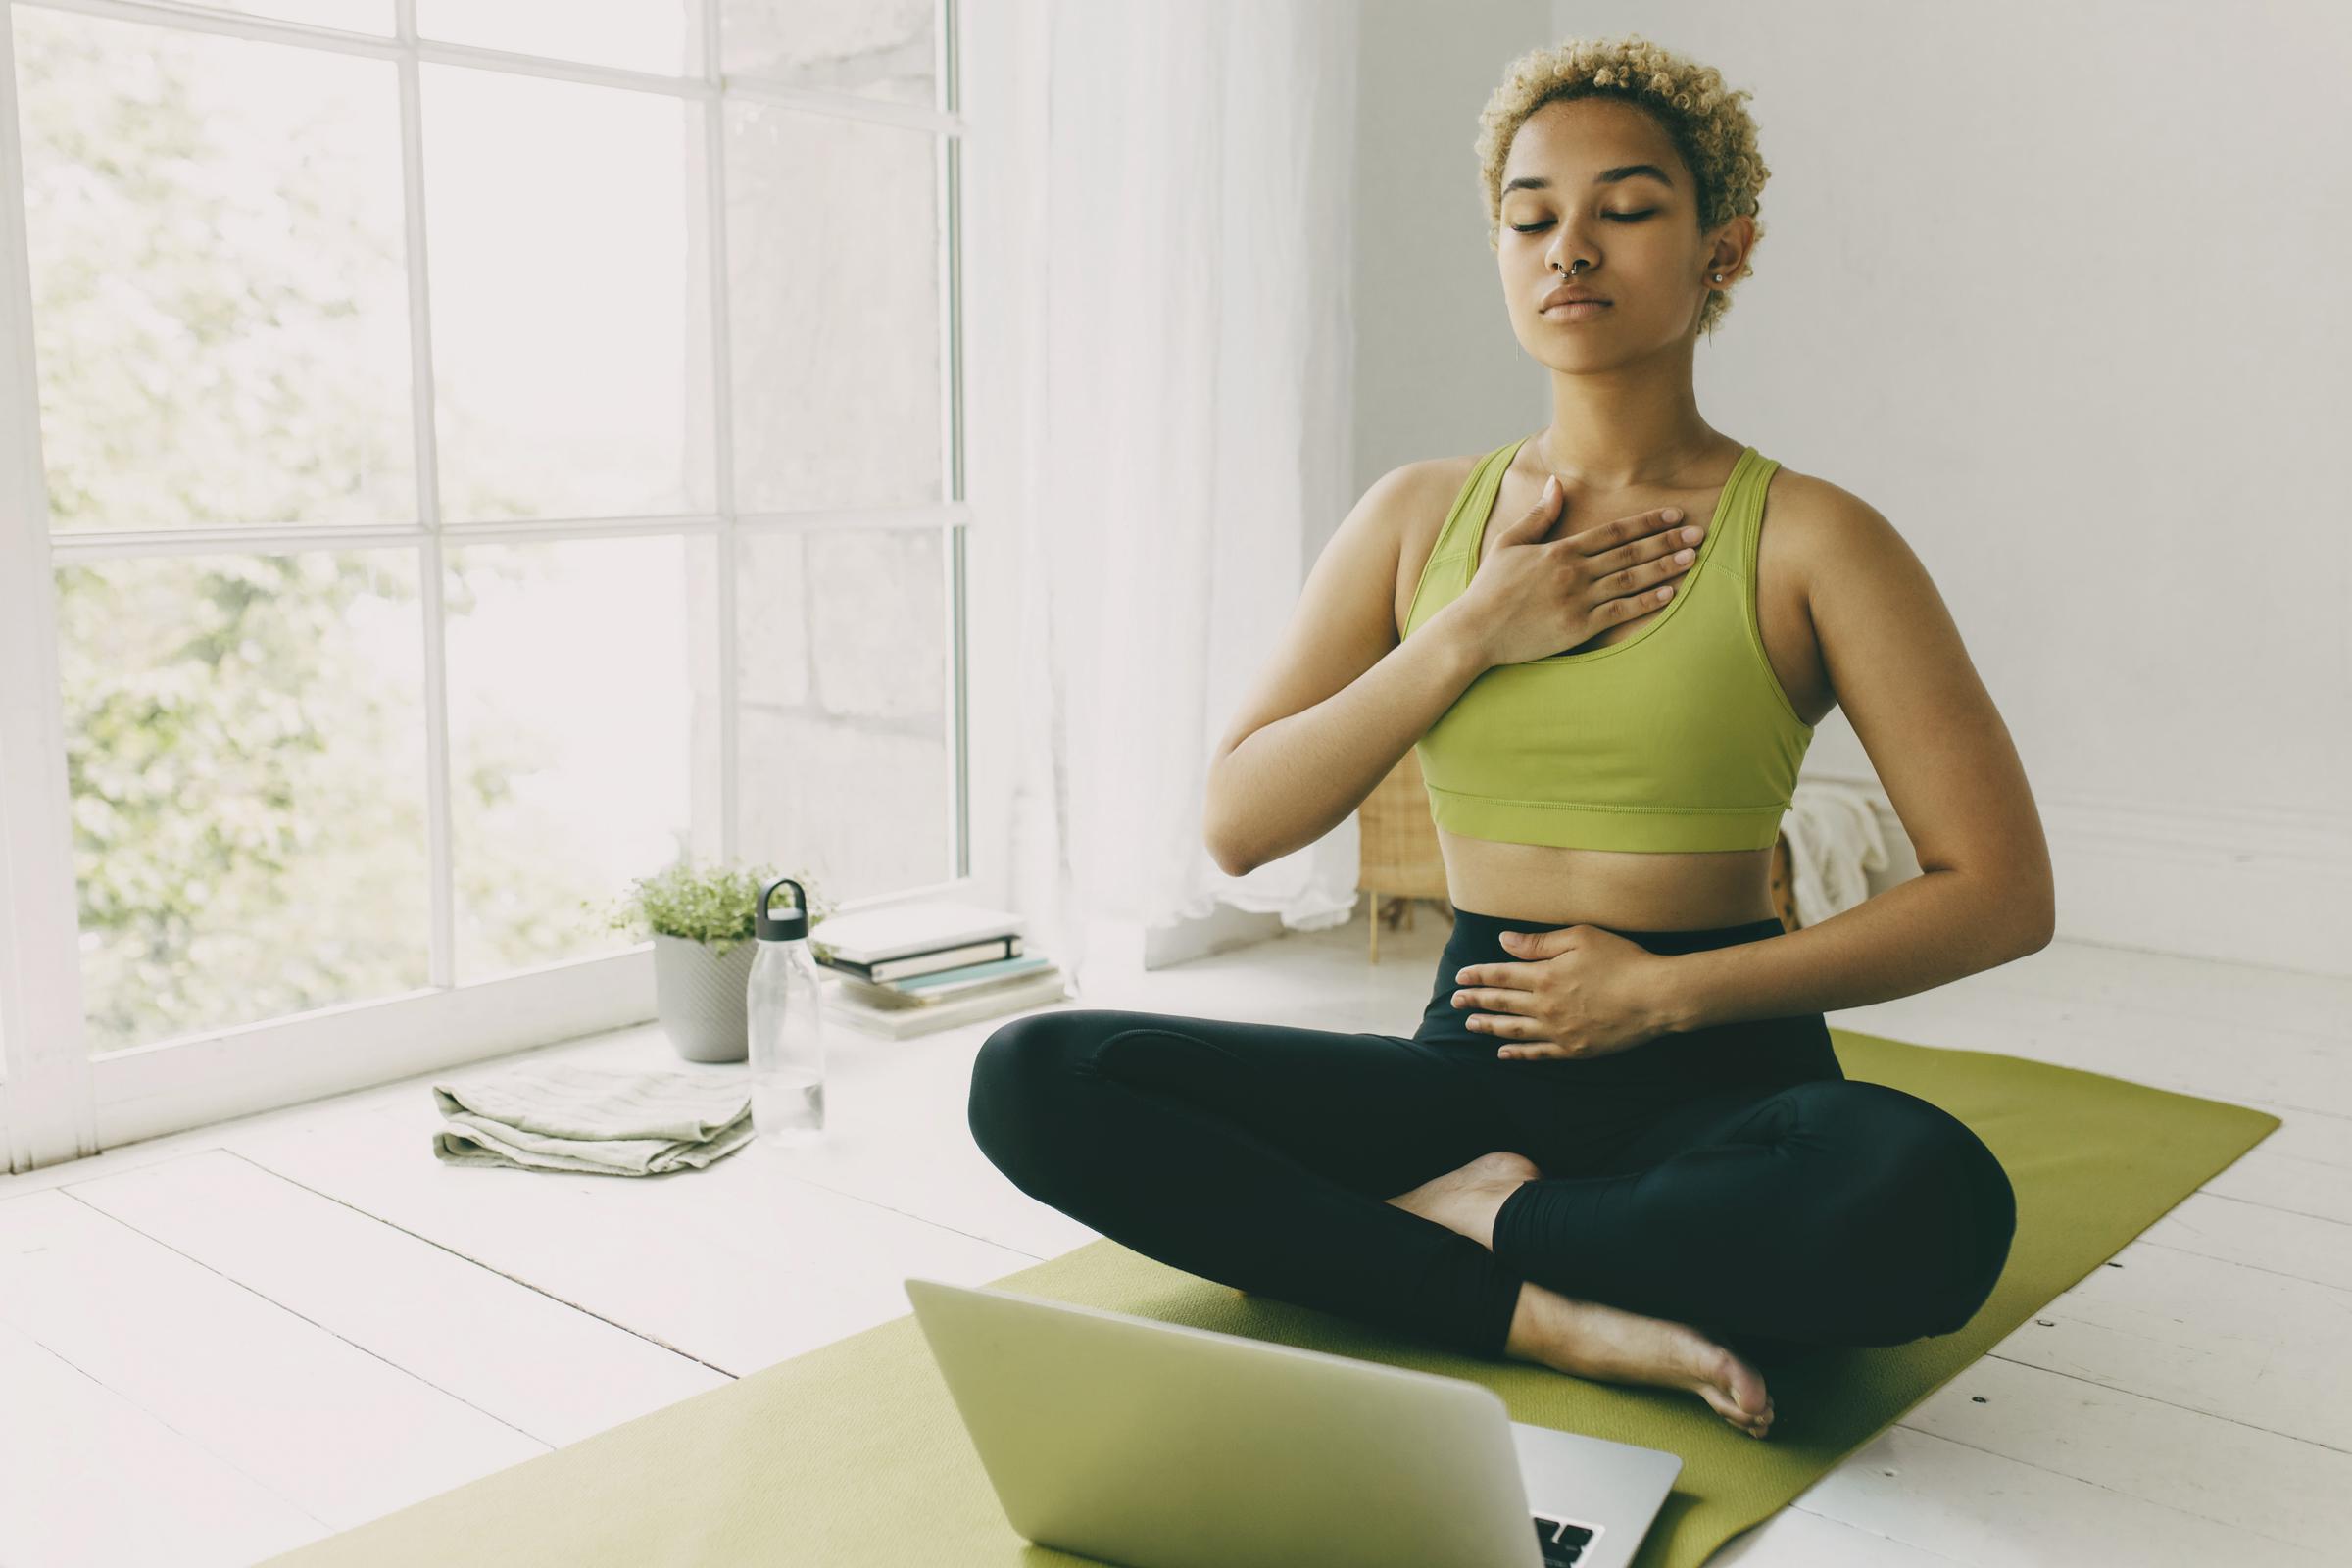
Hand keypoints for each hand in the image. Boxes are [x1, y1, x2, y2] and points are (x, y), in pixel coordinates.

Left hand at [1449, 925, 1678, 1060]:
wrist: (1656, 997)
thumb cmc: (1622, 960)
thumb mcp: (1581, 938)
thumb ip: (1539, 942)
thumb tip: (1503, 941)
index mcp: (1545, 975)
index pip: (1500, 974)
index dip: (1478, 976)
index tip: (1460, 977)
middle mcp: (1545, 1005)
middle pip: (1501, 1003)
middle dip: (1475, 1001)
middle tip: (1455, 1002)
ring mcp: (1559, 1031)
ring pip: (1513, 1030)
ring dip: (1488, 1027)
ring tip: (1470, 1025)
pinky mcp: (1574, 1050)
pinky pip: (1537, 1054)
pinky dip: (1517, 1054)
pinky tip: (1503, 1053)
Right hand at [1453, 476, 1707, 668]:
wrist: (1475, 631)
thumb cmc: (1489, 587)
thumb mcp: (1509, 543)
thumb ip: (1538, 515)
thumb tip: (1557, 483)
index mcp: (1560, 549)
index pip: (1614, 531)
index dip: (1647, 522)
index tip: (1674, 514)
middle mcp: (1574, 572)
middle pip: (1630, 552)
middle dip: (1667, 541)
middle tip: (1699, 533)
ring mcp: (1578, 600)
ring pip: (1631, 579)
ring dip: (1664, 567)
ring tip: (1692, 558)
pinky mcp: (1578, 627)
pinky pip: (1620, 612)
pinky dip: (1646, 602)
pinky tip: (1668, 593)